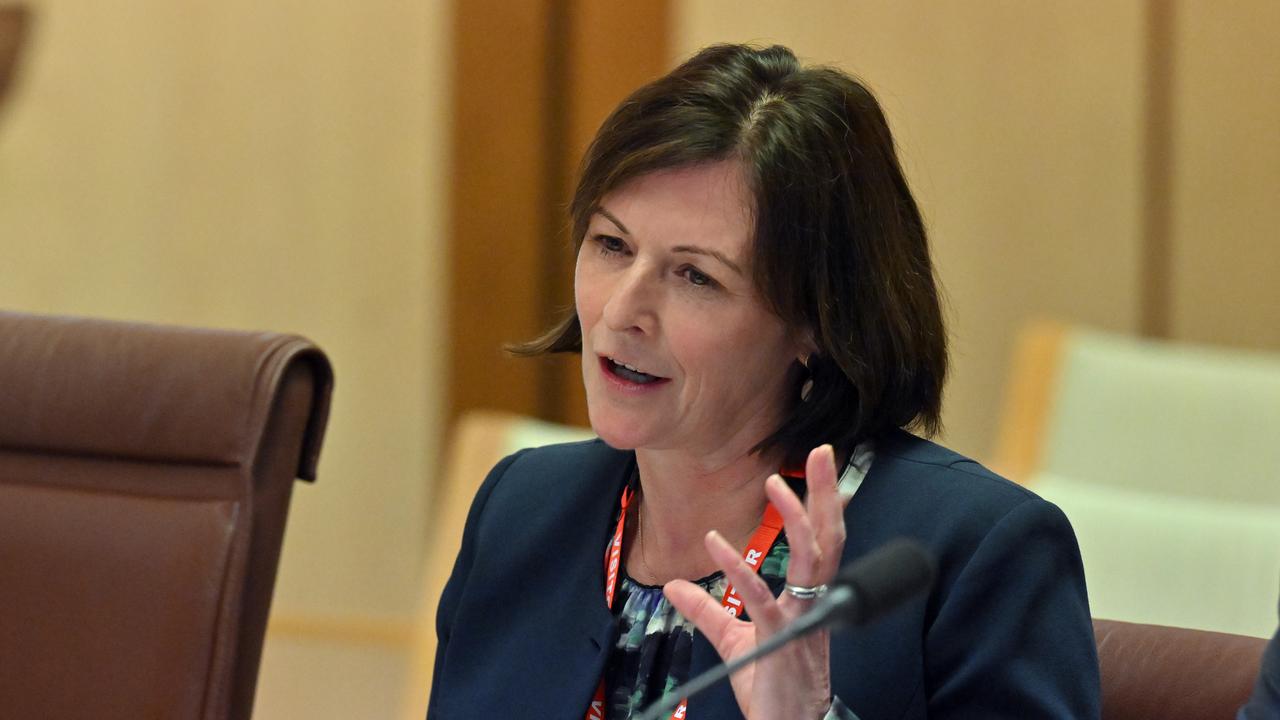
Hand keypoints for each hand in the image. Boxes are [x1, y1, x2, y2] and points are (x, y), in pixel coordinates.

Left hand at [664, 444, 845, 719]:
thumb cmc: (773, 689)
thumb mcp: (735, 643)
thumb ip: (707, 612)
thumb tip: (673, 586)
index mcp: (808, 600)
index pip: (823, 542)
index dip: (824, 504)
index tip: (819, 467)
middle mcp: (812, 604)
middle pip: (828, 539)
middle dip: (826, 494)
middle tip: (821, 451)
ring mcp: (800, 620)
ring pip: (811, 560)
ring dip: (797, 518)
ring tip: (778, 481)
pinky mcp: (781, 640)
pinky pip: (760, 597)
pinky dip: (736, 566)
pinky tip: (714, 540)